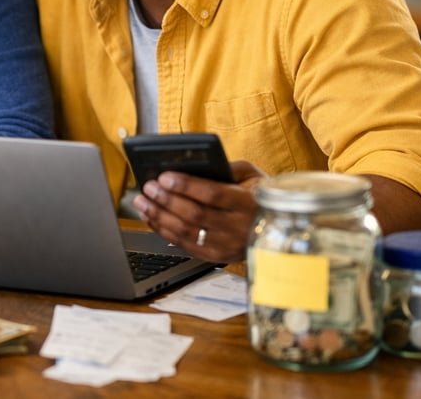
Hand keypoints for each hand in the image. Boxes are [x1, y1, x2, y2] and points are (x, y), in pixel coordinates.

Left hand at [133, 160, 265, 262]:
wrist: (277, 228)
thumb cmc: (260, 196)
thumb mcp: (253, 175)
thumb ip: (227, 167)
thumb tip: (194, 164)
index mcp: (248, 204)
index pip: (213, 195)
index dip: (186, 186)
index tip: (164, 176)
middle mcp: (238, 228)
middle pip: (194, 215)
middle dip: (166, 199)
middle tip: (148, 187)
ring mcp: (226, 246)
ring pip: (186, 232)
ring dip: (159, 215)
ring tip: (142, 201)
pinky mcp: (216, 256)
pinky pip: (184, 244)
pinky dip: (163, 230)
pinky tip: (151, 217)